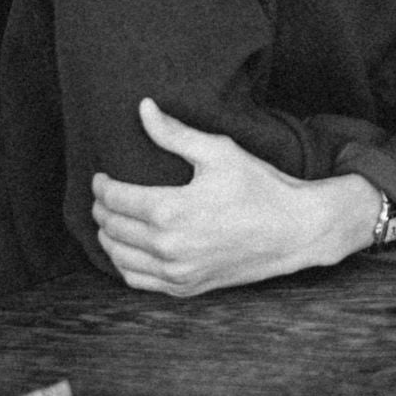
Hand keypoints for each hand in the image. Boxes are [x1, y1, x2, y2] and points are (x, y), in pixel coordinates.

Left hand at [91, 99, 378, 296]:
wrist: (295, 230)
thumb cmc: (261, 187)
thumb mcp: (220, 151)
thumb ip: (175, 133)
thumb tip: (143, 108)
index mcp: (171, 211)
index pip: (115, 199)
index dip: (101, 186)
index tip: (100, 177)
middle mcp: (168, 246)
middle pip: (113, 228)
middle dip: (101, 209)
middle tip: (103, 195)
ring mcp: (176, 272)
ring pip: (119, 257)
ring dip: (107, 237)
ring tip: (110, 220)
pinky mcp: (186, 287)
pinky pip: (138, 281)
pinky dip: (124, 265)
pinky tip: (127, 250)